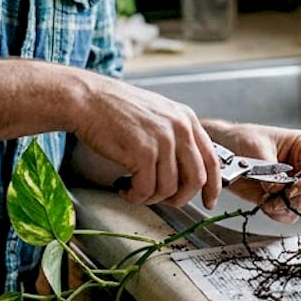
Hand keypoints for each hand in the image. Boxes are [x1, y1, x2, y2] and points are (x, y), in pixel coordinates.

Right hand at [69, 73, 219, 208]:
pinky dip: (135, 196)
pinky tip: (124, 187)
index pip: (212, 159)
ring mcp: (163, 140)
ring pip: (169, 189)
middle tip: (165, 202)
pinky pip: (146, 190)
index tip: (209, 201)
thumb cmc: (115, 107)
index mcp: (186, 118)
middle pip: (196, 179)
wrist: (87, 99)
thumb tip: (185, 170)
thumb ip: (176, 137)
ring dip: (151, 197)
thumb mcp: (158, 114)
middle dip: (180, 198)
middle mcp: (179, 128)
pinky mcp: (143, 153)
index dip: (213, 186)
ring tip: (135, 189)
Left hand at [205, 122, 300, 223]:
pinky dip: (279, 214)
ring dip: (288, 208)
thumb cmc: (243, 138)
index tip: (290, 189)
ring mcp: (295, 184)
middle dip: (296, 198)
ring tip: (269, 202)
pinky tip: (266, 206)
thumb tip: (276, 188)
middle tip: (277, 199)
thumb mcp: (255, 145)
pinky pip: (290, 214)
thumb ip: (269, 168)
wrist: (226, 148)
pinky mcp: (283, 197)